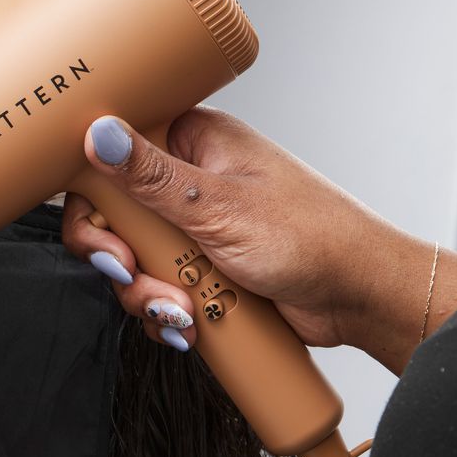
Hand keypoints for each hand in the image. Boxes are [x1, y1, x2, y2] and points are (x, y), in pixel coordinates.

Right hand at [61, 107, 456, 374]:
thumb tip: (99, 132)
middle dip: (119, 256)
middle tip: (132, 273)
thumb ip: (152, 176)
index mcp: (195, 143)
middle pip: (114, 214)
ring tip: (181, 311)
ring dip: (146, 293)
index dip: (95, 194)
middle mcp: (189, 181)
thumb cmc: (313, 237)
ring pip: (132, 259)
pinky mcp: (201, 268)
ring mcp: (194, 227)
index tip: (105, 228)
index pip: (114, 153)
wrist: (360, 298)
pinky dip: (164, 311)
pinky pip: (156, 287)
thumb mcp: (220, 206)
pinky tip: (189, 323)